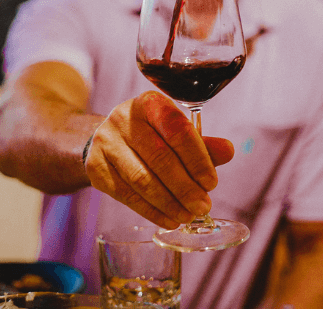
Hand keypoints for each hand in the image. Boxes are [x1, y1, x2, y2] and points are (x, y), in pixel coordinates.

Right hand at [84, 90, 234, 229]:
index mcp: (149, 103)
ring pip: (141, 179)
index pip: (176, 129)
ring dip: (169, 202)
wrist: (107, 139)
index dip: (197, 158)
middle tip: (203, 206)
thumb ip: (201, 144)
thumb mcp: (174, 132)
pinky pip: (126, 195)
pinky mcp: (95, 167)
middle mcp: (124, 118)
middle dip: (185, 187)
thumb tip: (228, 151)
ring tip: (188, 216)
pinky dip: (151, 211)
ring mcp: (106, 142)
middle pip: (159, 157)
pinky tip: (169, 219)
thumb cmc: (150, 135)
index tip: (211, 182)